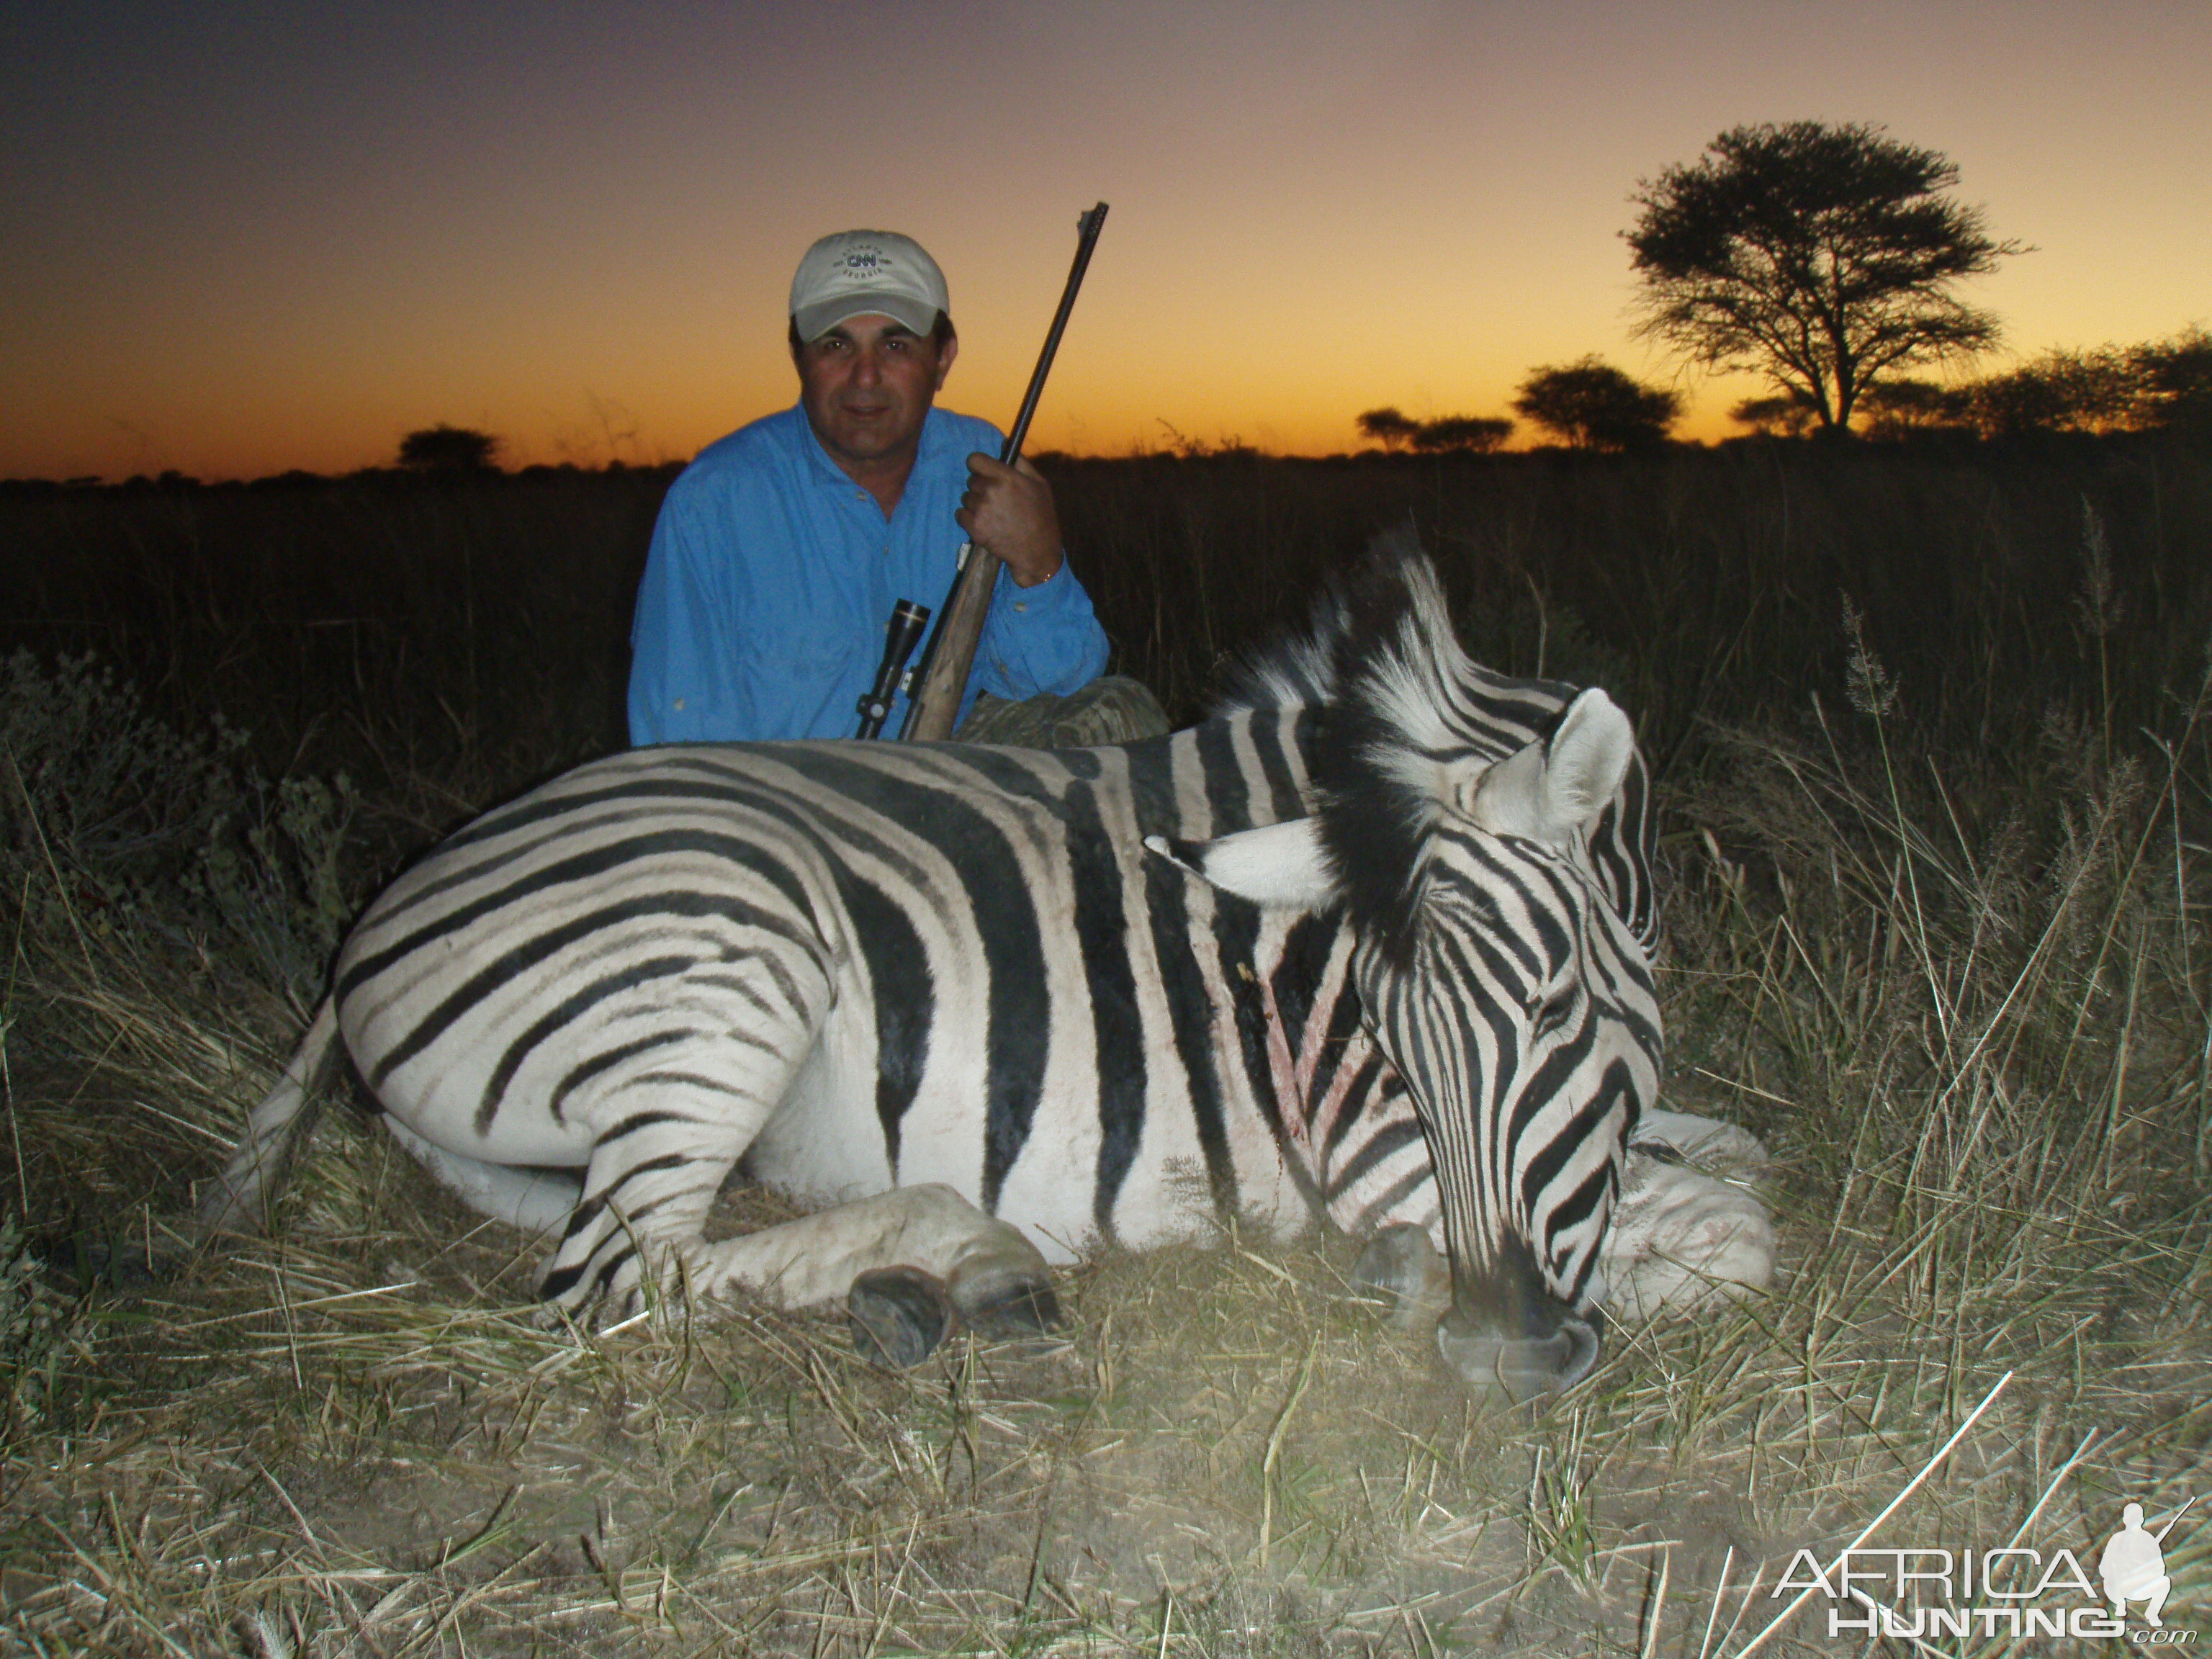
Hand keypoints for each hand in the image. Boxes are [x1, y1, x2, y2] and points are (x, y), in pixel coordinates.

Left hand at [957, 454, 1062, 586]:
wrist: (1036, 551)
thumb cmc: (1041, 516)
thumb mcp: (1039, 484)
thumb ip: (1020, 462)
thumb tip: (1004, 443)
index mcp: (1006, 476)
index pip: (974, 460)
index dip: (978, 466)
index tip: (984, 473)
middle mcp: (991, 490)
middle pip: (971, 480)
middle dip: (980, 487)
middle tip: (996, 500)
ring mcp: (981, 509)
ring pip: (966, 498)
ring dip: (975, 504)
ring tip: (993, 514)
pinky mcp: (974, 527)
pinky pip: (960, 514)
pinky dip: (969, 519)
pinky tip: (985, 524)